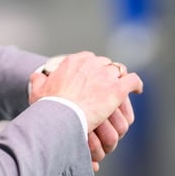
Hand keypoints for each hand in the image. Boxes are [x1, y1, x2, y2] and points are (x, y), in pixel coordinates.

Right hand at [30, 52, 142, 167]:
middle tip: (105, 86)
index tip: (91, 77)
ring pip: (119, 71)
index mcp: (74, 61)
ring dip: (119, 80)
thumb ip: (38, 80)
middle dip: (105, 74)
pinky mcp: (117, 90)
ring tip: (120, 89)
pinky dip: (136, 85)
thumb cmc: (49, 105)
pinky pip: (132, 81)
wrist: (61, 115)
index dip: (92, 69)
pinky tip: (137, 90)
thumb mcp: (38, 90)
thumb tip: (37, 76)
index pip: (89, 59)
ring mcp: (106, 76)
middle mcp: (92, 64)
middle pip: (105, 64)